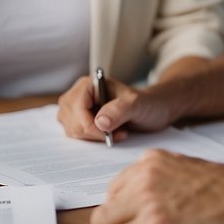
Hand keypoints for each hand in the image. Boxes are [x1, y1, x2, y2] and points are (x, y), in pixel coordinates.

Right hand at [56, 74, 176, 141]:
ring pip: (72, 130)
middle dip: (93, 132)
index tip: (108, 134)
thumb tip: (99, 122)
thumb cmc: (146, 103)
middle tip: (116, 132)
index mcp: (89, 84)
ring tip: (116, 132)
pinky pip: (76, 135)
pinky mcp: (80, 120)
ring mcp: (77, 108)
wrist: (152, 110)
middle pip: (71, 120)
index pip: (76, 108)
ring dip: (94, 137)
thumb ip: (119, 110)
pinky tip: (109, 134)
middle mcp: (79, 94)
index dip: (90, 125)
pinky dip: (92, 139)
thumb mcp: (137, 104)